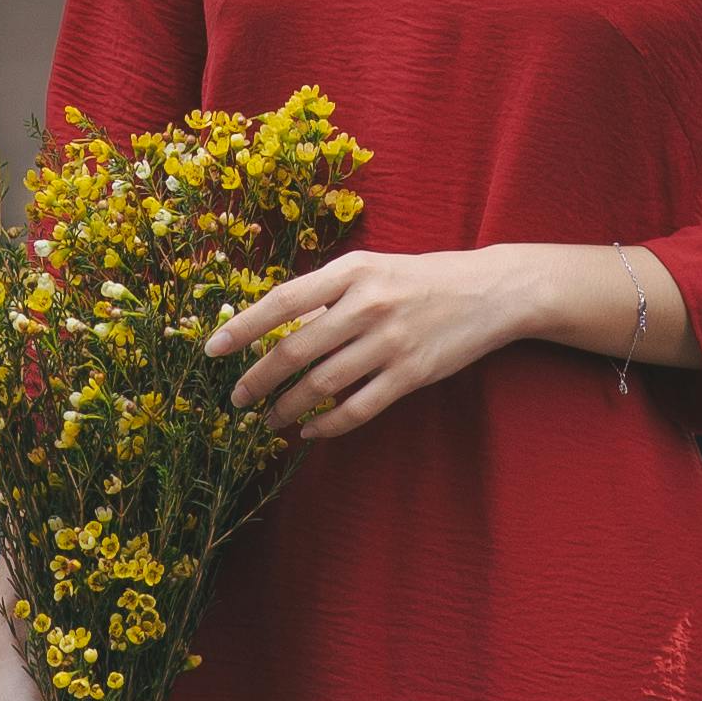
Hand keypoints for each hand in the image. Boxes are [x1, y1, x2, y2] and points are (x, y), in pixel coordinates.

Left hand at [209, 243, 554, 441]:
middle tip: (237, 399)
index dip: (243, 327)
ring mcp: (390, 341)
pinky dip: (327, 424)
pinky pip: (357, 408)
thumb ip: (325, 296)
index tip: (212, 350)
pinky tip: (311, 430)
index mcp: (351, 271)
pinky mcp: (411, 374)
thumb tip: (271, 326)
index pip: (283, 300)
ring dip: (286, 408)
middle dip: (257, 380)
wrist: (489, 290)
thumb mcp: (371, 270)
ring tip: (268, 419)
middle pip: (295, 350)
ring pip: (321, 385)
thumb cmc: (418, 279)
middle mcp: (367, 304)